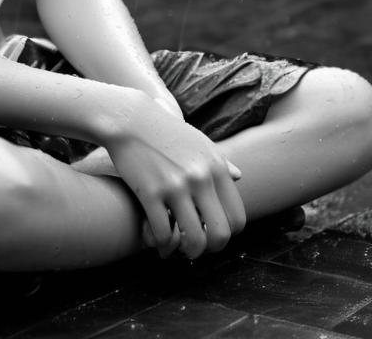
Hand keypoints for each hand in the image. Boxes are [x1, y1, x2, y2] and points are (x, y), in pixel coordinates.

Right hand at [103, 91, 245, 259]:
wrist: (131, 119)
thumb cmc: (166, 132)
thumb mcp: (199, 142)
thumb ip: (221, 162)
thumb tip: (240, 176)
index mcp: (216, 168)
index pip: (237, 218)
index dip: (227, 234)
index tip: (211, 234)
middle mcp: (201, 178)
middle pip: (220, 235)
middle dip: (210, 249)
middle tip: (197, 247)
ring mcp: (176, 186)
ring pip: (194, 241)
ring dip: (187, 252)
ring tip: (178, 249)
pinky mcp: (151, 192)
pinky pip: (163, 233)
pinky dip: (161, 245)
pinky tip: (157, 242)